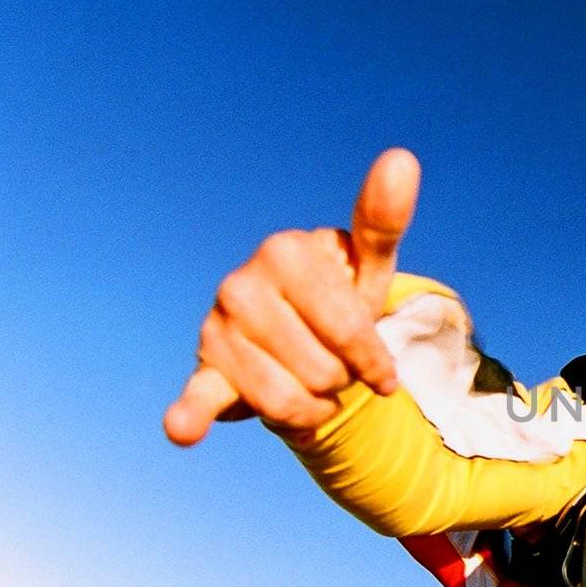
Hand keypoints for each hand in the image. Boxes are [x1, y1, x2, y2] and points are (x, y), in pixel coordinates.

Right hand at [163, 148, 420, 445]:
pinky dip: (190, 416)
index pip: (351, 331)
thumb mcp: (366, 266)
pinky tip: (183, 428)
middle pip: (323, 370)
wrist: (297, 340)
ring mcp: (217, 327)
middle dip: (340, 380)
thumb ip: (382, 219)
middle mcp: (241, 283)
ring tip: (309, 381)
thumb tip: (402, 158)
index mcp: (284, 251)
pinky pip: (197, 397)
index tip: (380, 369)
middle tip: (331, 361)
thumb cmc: (337, 299)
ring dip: (313, 407)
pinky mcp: (204, 371)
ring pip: (288, 401)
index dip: (373, 362)